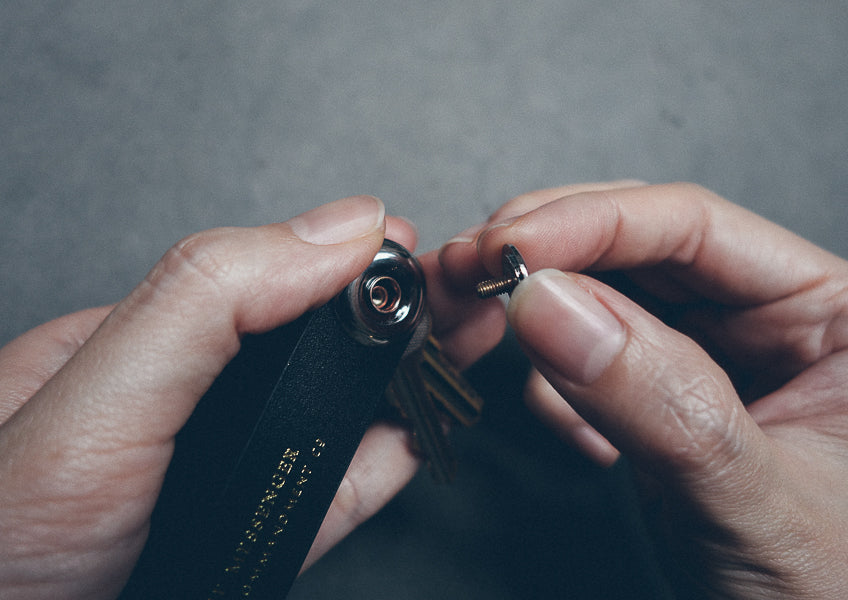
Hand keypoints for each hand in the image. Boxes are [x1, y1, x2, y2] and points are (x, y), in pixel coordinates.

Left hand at [0, 196, 502, 599]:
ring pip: (329, 417)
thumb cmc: (5, 542)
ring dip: (403, 378)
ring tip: (460, 346)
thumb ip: (210, 300)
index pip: (259, 280)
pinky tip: (414, 433)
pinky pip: (329, 495)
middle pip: (308, 347)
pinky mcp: (248, 538)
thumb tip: (337, 228)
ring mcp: (217, 473)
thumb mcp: (99, 395)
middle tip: (463, 298)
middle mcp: (181, 405)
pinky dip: (384, 462)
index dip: (344, 260)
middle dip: (394, 315)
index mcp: (133, 347)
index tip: (414, 253)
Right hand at [440, 182, 847, 598]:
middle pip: (638, 250)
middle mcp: (774, 324)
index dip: (591, 224)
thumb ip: (659, 401)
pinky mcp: (667, 407)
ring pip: (604, 299)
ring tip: (479, 330)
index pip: (697, 228)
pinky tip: (563, 420)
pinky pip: (592, 361)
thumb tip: (551, 306)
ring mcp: (716, 365)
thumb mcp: (757, 502)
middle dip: (546, 257)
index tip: (508, 246)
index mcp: (836, 316)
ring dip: (534, 312)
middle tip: (470, 271)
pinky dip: (552, 378)